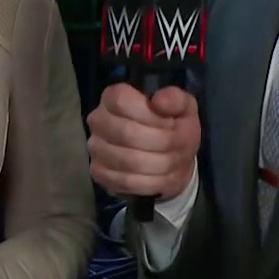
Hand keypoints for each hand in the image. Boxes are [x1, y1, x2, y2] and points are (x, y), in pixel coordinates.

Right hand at [86, 83, 200, 199]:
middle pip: (127, 133)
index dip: (151, 116)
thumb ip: (176, 99)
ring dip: (158, 164)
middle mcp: (98, 120)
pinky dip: (149, 182)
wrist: (167, 158)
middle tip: (175, 146)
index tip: (170, 122)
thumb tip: (158, 100)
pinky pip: (125, 181)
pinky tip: (158, 175)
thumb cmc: (173, 127)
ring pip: (128, 160)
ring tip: (170, 161)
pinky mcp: (99, 172)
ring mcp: (95, 147)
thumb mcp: (183, 108)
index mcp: (114, 97)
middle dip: (161, 143)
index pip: (122, 102)